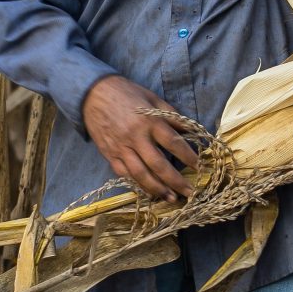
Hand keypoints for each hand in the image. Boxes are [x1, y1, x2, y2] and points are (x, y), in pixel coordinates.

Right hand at [82, 74, 198, 199]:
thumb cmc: (126, 93)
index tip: (199, 166)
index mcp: (149, 121)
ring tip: (170, 198)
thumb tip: (189, 130)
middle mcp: (136, 137)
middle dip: (175, 181)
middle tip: (189, 192)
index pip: (173, 142)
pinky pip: (124, 174)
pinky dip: (136, 184)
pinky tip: (148, 191)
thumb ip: (171, 115)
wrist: (93, 93)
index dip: (188, 156)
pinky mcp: (109, 154)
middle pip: (159, 165)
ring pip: (140, 174)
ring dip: (157, 189)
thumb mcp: (151, 98)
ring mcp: (121, 148)